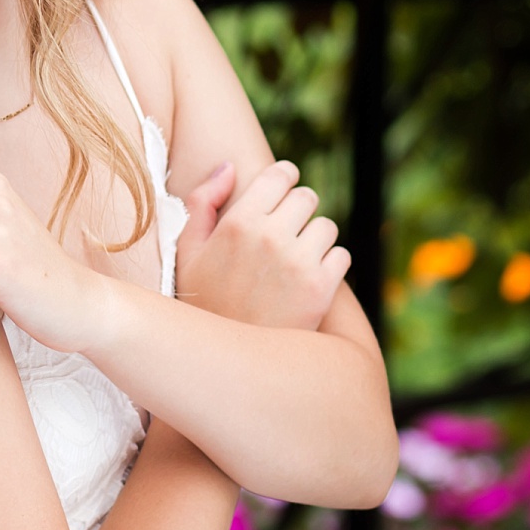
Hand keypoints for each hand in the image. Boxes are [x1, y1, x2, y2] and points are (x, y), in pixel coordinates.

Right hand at [173, 158, 348, 331]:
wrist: (225, 363)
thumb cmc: (203, 303)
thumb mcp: (187, 251)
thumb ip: (203, 202)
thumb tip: (230, 166)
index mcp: (238, 222)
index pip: (281, 175)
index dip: (285, 179)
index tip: (284, 192)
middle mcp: (270, 237)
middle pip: (308, 198)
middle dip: (299, 212)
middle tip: (286, 234)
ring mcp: (298, 263)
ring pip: (327, 227)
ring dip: (315, 240)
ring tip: (294, 262)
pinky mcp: (321, 289)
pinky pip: (341, 256)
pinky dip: (330, 266)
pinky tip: (307, 282)